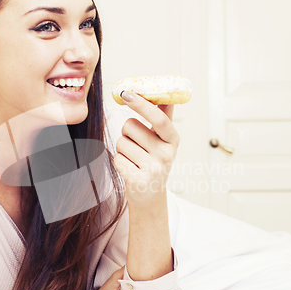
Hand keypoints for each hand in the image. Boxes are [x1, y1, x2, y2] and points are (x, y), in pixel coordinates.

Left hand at [113, 92, 178, 206]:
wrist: (151, 195)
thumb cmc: (153, 162)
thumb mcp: (163, 141)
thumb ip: (163, 117)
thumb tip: (164, 94)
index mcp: (173, 139)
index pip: (158, 117)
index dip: (142, 104)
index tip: (127, 93)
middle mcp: (166, 154)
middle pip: (130, 126)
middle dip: (127, 132)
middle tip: (136, 145)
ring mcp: (154, 168)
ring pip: (121, 142)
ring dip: (122, 149)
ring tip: (134, 159)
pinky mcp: (139, 180)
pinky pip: (117, 158)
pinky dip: (119, 162)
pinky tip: (130, 169)